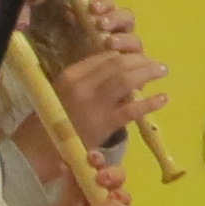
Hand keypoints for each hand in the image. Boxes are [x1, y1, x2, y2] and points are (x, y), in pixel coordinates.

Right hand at [52, 42, 168, 152]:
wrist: (41, 150)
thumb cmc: (56, 120)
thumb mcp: (65, 93)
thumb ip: (88, 80)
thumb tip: (120, 70)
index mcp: (71, 75)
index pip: (104, 56)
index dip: (125, 55)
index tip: (138, 58)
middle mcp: (82, 86)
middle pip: (117, 64)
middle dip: (140, 60)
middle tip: (156, 63)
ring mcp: (94, 105)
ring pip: (126, 81)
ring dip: (147, 73)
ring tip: (162, 72)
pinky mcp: (105, 124)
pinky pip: (132, 109)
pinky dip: (151, 102)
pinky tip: (163, 98)